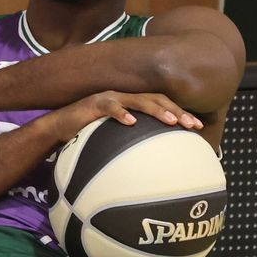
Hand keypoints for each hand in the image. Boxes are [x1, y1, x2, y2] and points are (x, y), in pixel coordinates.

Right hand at [42, 90, 202, 143]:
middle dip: (177, 111)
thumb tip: (154, 159)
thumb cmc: (88, 134)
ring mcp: (110, 98)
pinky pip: (110, 107)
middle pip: (156, 99)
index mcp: (132, 102)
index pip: (162, 103)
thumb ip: (133, 140)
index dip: (181, 112)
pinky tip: (132, 122)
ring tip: (171, 121)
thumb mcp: (115, 136)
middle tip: (193, 125)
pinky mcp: (94, 104)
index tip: (198, 127)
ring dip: (157, 110)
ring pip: (138, 100)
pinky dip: (121, 114)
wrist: (58, 127)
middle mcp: (125, 96)